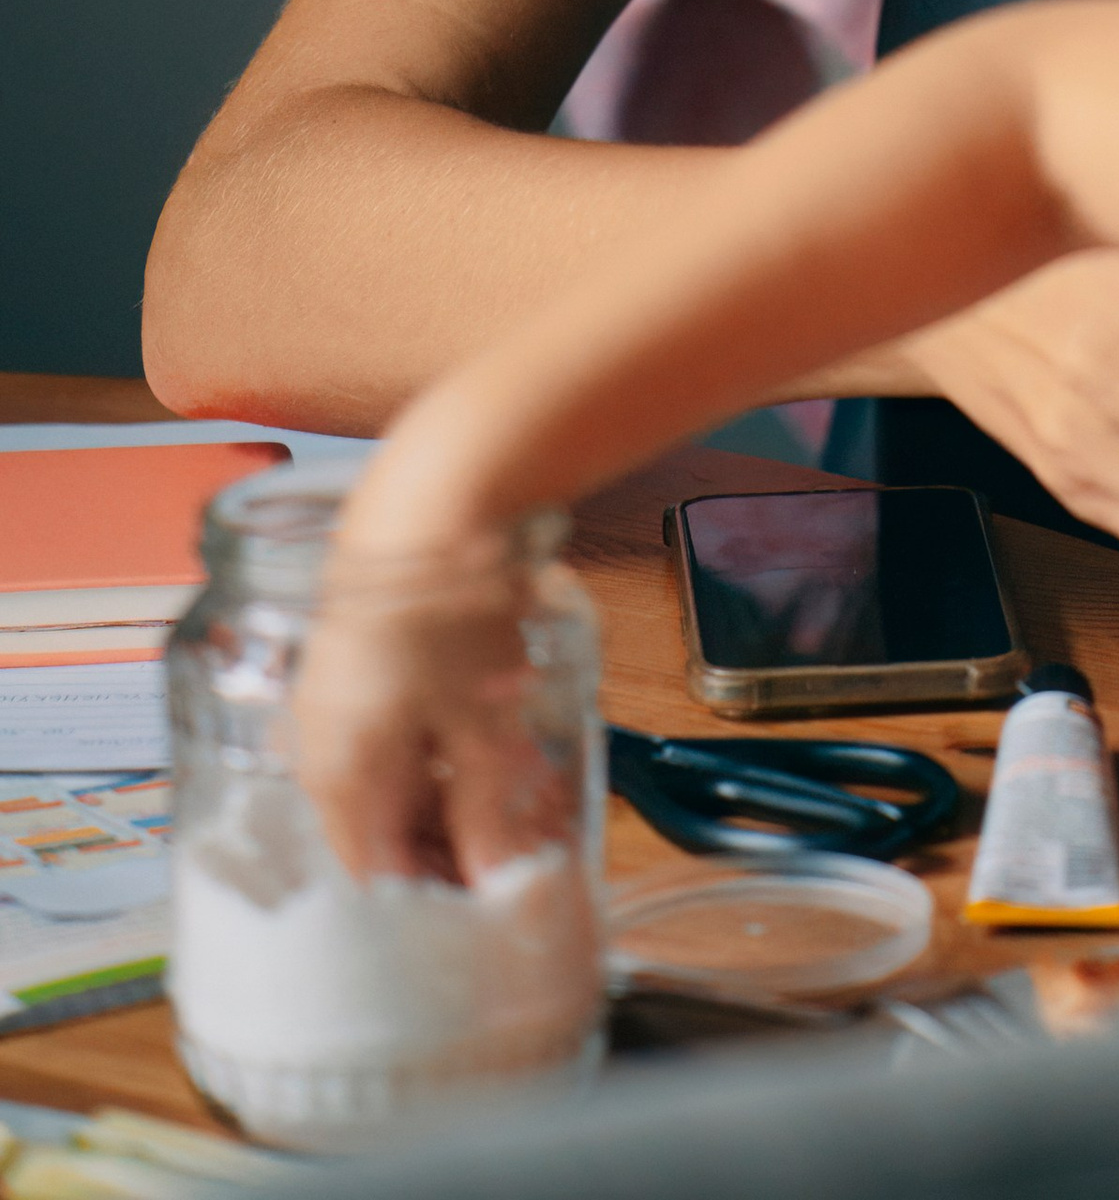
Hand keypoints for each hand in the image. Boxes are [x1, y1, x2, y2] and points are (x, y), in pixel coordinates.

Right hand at [293, 561, 577, 886]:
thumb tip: (495, 885)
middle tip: (517, 851)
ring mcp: (333, 703)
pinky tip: (490, 747)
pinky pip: (389, 736)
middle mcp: (319, 748)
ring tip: (518, 802)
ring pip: (388, 780)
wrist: (433, 497)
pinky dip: (436, 753)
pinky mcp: (356, 665)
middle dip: (448, 846)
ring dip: (448, 798)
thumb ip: (486, 814)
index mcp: (337, 778)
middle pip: (378, 827)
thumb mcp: (482, 724)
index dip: (437, 897)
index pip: (376, 875)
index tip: (495, 903)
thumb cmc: (453, 616)